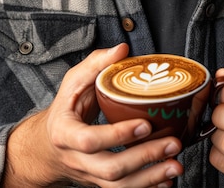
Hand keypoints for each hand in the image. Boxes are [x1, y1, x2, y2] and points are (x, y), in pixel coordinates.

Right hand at [3, 43, 182, 187]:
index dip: (117, 135)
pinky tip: (167, 179)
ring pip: (119, 186)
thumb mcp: (72, 82)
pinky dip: (147, 187)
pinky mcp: (101, 182)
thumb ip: (96, 64)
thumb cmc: (64, 109)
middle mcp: (77, 159)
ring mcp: (90, 175)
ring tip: (176, 164)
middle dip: (144, 158)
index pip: (89, 140)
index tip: (145, 124)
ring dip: (151, 177)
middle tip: (172, 144)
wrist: (47, 146)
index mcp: (65, 133)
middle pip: (110, 168)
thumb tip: (122, 49)